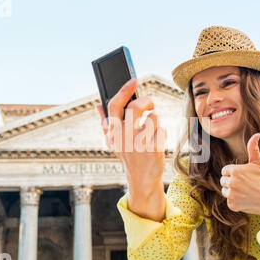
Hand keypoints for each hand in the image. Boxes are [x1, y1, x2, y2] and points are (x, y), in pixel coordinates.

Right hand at [96, 78, 166, 220]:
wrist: (141, 179)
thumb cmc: (128, 156)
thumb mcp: (113, 142)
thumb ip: (105, 123)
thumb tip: (97, 105)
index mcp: (113, 133)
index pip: (114, 105)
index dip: (124, 90)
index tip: (133, 80)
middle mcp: (124, 137)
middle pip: (136, 107)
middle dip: (146, 101)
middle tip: (150, 104)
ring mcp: (140, 144)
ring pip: (154, 117)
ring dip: (155, 119)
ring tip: (152, 128)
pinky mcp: (154, 150)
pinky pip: (162, 129)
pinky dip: (162, 131)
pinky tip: (157, 140)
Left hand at [220, 133, 259, 216]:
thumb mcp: (258, 163)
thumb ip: (253, 148)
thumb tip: (256, 134)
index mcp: (235, 171)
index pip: (225, 171)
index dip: (233, 173)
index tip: (243, 176)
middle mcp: (231, 182)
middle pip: (223, 181)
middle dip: (231, 182)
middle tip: (244, 185)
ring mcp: (231, 195)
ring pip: (225, 191)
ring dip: (232, 192)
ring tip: (245, 192)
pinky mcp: (232, 205)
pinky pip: (229, 201)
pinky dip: (235, 202)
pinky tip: (245, 199)